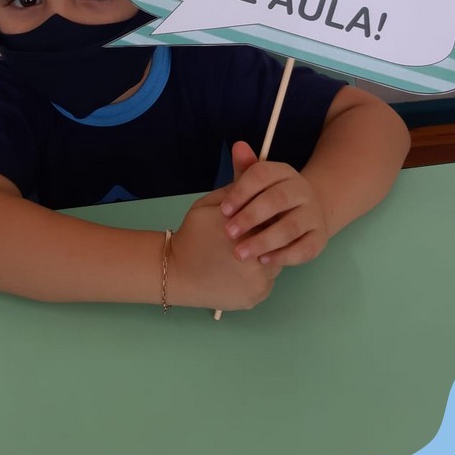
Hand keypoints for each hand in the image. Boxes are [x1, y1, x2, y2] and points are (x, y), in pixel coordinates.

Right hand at [170, 186, 280, 310]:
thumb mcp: (209, 204)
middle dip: (267, 233)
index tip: (255, 216)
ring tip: (246, 252)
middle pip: (278, 237)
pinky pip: (269, 279)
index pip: (272, 214)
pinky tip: (242, 269)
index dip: (265, 213)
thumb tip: (253, 159)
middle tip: (250, 235)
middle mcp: (255, 254)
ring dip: (267, 253)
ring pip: (276, 259)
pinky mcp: (258, 294)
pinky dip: (260, 273)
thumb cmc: (192, 235)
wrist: (176, 273)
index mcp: (244, 227)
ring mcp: (259, 278)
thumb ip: (236, 187)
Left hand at [219, 142, 328, 266]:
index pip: (263, 174)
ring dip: (263, 241)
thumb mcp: (257, 184)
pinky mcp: (319, 239)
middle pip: (277, 200)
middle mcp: (302, 191)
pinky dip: (282, 256)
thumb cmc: (270, 199)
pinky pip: (303, 249)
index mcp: (284, 173)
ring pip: (290, 227)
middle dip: (250, 216)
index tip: (223, 209)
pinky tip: (262, 261)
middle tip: (228, 232)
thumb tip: (238, 146)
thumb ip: (246, 168)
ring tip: (240, 253)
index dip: (241, 191)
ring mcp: (313, 215)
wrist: (306, 215)